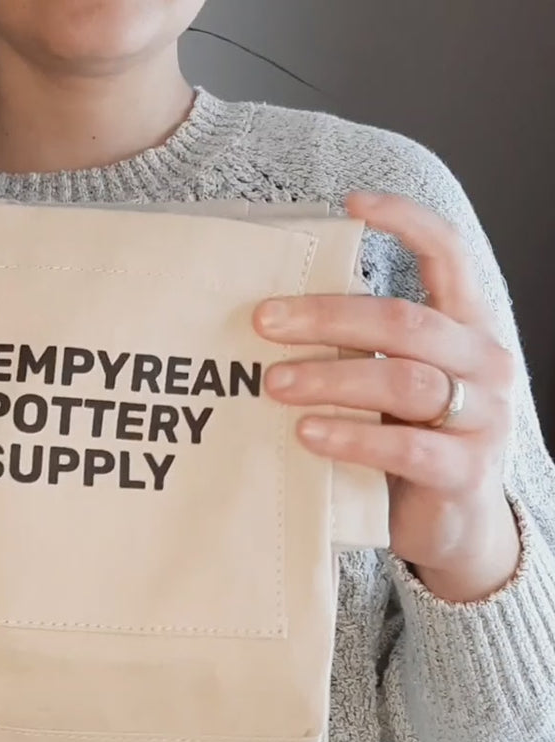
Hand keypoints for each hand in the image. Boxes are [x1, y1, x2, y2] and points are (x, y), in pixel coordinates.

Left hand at [256, 192, 520, 602]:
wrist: (454, 531)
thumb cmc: (412, 448)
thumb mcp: (394, 390)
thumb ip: (364, 353)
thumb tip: (278, 318)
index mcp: (467, 329)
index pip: (449, 255)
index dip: (406, 220)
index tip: (352, 205)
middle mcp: (484, 363)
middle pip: (403, 321)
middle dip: (327, 317)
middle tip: (264, 323)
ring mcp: (482, 418)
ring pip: (402, 380)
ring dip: (330, 378)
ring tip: (273, 384)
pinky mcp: (464, 470)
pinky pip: (405, 446)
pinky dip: (351, 436)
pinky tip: (307, 434)